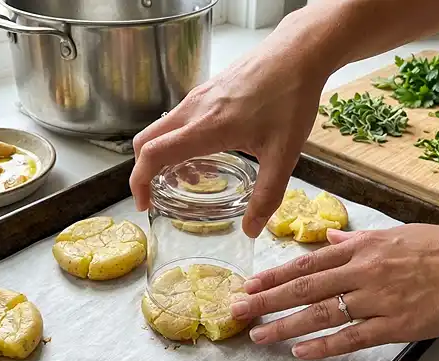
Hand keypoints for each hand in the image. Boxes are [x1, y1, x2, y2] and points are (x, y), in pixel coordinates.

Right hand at [129, 15, 330, 237]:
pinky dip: (178, 139)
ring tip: (192, 178)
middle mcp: (194, 109)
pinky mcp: (207, 89)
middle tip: (158, 195)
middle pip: (145, 140)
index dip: (139, 182)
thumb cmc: (291, 98)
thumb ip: (267, 196)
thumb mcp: (284, 155)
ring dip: (163, 154)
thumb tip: (251, 230)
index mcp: (206, 127)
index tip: (144, 204)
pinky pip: (178, 118)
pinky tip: (208, 152)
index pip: (153, 154)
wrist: (298, 52)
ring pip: (162, 128)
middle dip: (143, 170)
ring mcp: (198, 96)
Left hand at [231, 224, 438, 358]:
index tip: (251, 282)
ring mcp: (378, 299)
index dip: (276, 274)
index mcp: (364, 247)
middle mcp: (364, 270)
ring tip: (259, 334)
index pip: (308, 261)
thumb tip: (330, 237)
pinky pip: (352, 337)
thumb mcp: (398, 233)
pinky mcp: (395, 325)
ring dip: (285, 325)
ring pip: (321, 313)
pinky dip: (324, 345)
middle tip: (238, 309)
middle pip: (304, 286)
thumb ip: (359, 239)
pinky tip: (301, 351)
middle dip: (267, 299)